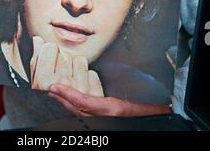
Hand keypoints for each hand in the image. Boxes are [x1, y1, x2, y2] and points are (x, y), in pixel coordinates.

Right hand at [30, 36, 103, 96]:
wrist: (77, 117)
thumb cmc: (51, 99)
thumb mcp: (38, 82)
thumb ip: (37, 61)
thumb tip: (37, 40)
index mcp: (43, 82)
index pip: (49, 47)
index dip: (49, 50)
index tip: (49, 56)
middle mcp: (61, 85)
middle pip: (64, 54)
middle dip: (63, 60)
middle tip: (61, 73)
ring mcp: (79, 90)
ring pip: (79, 60)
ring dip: (76, 69)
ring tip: (71, 81)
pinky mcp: (94, 94)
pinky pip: (92, 73)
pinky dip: (88, 79)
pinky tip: (82, 87)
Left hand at [48, 84, 171, 116]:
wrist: (160, 120)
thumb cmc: (148, 113)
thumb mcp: (125, 106)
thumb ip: (106, 104)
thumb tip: (82, 99)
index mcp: (109, 110)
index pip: (81, 103)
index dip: (66, 95)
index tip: (54, 88)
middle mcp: (105, 119)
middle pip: (77, 111)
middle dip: (63, 101)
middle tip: (51, 90)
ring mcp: (106, 123)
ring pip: (81, 116)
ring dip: (68, 106)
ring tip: (58, 96)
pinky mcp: (108, 122)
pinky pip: (89, 118)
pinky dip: (79, 111)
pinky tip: (75, 106)